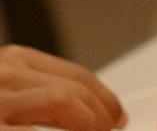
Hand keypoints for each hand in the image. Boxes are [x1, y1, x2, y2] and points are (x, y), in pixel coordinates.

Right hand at [0, 45, 123, 130]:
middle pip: (73, 87)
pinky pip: (33, 130)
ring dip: (87, 121)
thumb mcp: (7, 88)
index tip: (118, 114)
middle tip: (110, 128)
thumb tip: (87, 110)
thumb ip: (38, 91)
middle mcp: (5, 73)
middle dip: (101, 112)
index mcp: (14, 60)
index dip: (105, 96)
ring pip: (61, 98)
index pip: (76, 74)